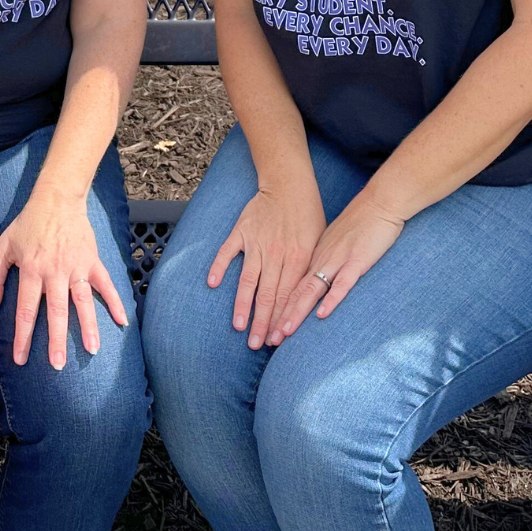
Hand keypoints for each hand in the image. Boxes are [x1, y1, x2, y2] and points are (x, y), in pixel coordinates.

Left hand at [0, 194, 128, 369]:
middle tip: (58, 365)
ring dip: (88, 326)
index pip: (25, 310)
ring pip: (82, 301)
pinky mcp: (92, 261)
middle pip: (55, 311)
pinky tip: (123, 321)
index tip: (21, 359)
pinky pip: (105, 284)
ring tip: (92, 350)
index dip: (22, 337)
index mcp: (30, 270)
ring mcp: (76, 266)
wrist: (56, 199)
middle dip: (56, 340)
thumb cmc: (27, 224)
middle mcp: (54, 271)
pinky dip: (115, 302)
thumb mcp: (2, 247)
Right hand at [208, 178, 325, 349]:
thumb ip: (310, 271)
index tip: (276, 342)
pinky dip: (219, 266)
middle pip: (268, 294)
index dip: (281, 320)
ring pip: (248, 279)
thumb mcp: (318, 244)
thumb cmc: (308, 217)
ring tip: (239, 326)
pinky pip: (227, 251)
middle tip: (255, 345)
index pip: (288, 296)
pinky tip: (213, 284)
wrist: (290, 184)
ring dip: (243, 304)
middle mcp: (276, 253)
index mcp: (299, 258)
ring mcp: (257, 242)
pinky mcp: (242, 231)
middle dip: (262, 322)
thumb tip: (308, 302)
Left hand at [277, 192, 404, 335]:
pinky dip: (331, 299)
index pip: (290, 286)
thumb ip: (324, 259)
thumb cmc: (360, 223)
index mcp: (314, 255)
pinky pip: (342, 283)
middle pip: (295, 292)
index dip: (278, 308)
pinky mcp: (357, 261)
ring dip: (296, 313)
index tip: (267, 328)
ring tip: (284, 332)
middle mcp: (321, 259)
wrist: (379, 203)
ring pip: (312, 290)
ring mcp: (338, 260)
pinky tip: (321, 314)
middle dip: (281, 317)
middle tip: (268, 340)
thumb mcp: (335, 241)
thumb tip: (316, 277)